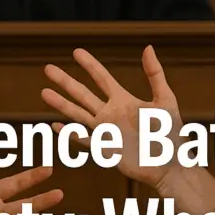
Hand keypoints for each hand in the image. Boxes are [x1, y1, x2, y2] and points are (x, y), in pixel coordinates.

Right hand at [42, 45, 182, 187]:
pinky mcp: (105, 150)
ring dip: (61, 103)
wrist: (171, 167)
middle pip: (82, 93)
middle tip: (47, 68)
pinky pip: (83, 140)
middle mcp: (111, 113)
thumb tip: (148, 47)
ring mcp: (106, 132)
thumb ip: (155, 75)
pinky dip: (69, 134)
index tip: (76, 52)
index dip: (89, 65)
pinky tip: (55, 126)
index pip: (102, 78)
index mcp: (124, 100)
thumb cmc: (171, 134)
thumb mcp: (165, 100)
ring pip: (78, 114)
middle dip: (65, 81)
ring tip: (43, 92)